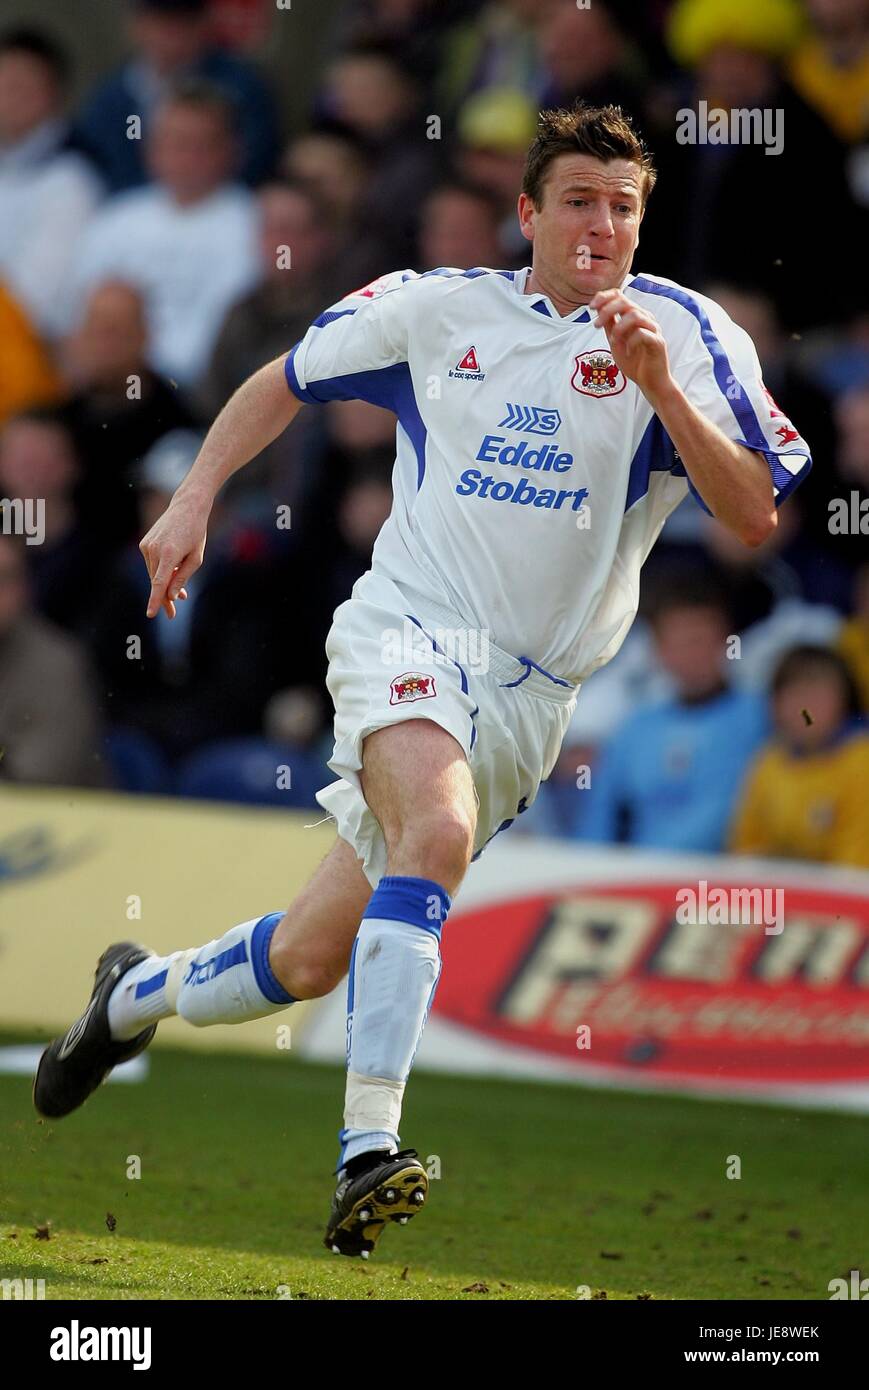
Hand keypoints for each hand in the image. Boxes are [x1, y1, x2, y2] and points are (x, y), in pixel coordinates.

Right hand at [139, 486, 209, 618]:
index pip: (158, 583)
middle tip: (172, 614)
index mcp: (169, 553)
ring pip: (153, 574)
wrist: (187, 507)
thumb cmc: (196, 532)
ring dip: (164, 584)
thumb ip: (182, 577)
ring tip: (182, 594)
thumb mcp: (196, 558)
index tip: (150, 614)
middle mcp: (154, 549)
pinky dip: (160, 572)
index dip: (155, 600)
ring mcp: (146, 545)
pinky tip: (173, 572)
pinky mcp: (144, 543)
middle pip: (156, 581)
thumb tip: (171, 596)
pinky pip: (151, 564)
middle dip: (164, 597)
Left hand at [590, 289, 672, 402]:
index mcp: (634, 316)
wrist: (650, 382)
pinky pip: (643, 334)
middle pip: (625, 302)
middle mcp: (645, 318)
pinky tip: (628, 352)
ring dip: (619, 327)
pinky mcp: (658, 342)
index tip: (591, 307)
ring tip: (614, 341)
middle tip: (596, 325)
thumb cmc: (634, 361)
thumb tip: (598, 308)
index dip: (604, 297)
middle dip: (607, 310)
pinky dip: (631, 342)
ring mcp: (653, 329)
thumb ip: (609, 325)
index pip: (620, 296)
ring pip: (635, 315)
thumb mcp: (615, 341)